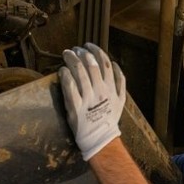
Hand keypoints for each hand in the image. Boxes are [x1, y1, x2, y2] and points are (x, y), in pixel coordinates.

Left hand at [59, 43, 126, 160]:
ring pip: (80, 73)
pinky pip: (70, 87)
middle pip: (91, 65)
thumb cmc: (109, 117)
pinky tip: (62, 70)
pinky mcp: (75, 106)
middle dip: (82, 53)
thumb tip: (115, 63)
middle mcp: (100, 90)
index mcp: (111, 87)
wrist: (100, 137)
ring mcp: (88, 98)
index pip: (104, 62)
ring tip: (67, 53)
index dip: (95, 51)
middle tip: (75, 49)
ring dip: (72, 60)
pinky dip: (66, 76)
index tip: (88, 45)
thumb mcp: (121, 100)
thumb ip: (120, 81)